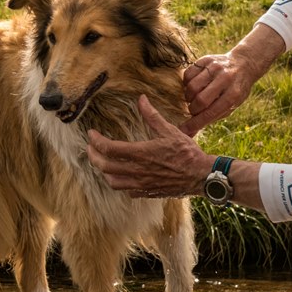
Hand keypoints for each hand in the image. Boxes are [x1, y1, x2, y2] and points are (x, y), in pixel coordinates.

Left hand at [86, 95, 212, 197]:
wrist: (201, 176)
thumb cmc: (187, 153)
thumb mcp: (170, 130)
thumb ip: (152, 116)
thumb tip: (141, 99)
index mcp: (141, 153)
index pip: (108, 148)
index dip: (95, 141)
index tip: (91, 134)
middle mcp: (137, 170)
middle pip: (104, 166)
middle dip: (93, 156)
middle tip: (90, 148)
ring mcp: (141, 184)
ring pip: (112, 181)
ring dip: (104, 171)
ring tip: (103, 162)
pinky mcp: (147, 192)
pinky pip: (126, 191)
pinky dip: (119, 183)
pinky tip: (121, 176)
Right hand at [180, 23, 284, 135]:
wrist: (243, 64)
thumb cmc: (234, 91)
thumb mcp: (230, 106)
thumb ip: (211, 118)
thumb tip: (189, 134)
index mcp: (234, 94)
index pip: (211, 112)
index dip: (196, 123)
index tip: (184, 130)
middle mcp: (225, 79)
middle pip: (200, 99)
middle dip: (192, 109)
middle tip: (194, 109)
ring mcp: (215, 67)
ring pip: (191, 86)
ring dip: (188, 97)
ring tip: (193, 98)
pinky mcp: (206, 59)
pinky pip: (187, 74)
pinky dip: (186, 84)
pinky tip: (193, 86)